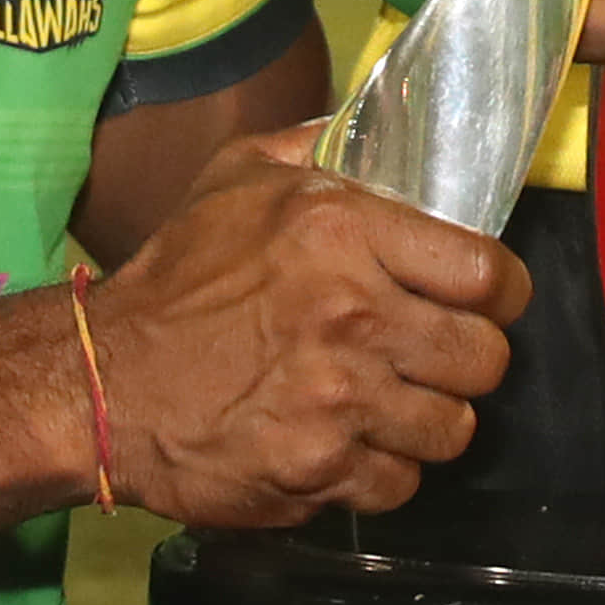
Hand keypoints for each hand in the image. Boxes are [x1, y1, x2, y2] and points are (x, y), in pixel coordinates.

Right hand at [76, 127, 528, 524]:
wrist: (103, 382)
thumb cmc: (176, 275)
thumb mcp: (236, 176)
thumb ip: (316, 145)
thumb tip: (381, 122)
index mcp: (344, 234)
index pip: (489, 274)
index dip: (502, 290)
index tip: (488, 297)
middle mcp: (354, 319)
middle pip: (485, 359)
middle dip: (470, 358)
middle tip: (438, 353)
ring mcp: (339, 404)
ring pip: (453, 429)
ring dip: (431, 417)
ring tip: (397, 401)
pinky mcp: (318, 473)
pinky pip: (400, 482)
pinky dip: (384, 469)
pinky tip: (353, 443)